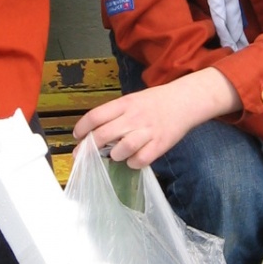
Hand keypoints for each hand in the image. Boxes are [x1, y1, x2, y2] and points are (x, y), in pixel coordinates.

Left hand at [72, 67, 240, 167]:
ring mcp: (147, 132)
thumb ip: (116, 114)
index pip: (96, 116)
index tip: (77, 136)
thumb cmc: (156, 102)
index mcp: (125, 104)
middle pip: (103, 135)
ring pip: (122, 149)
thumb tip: (95, 133)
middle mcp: (134, 117)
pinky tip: (133, 160)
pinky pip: (141, 160)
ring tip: (116, 155)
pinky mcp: (160, 145)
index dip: (82, 128)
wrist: (185, 101)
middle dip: (90, 148)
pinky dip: (133, 163)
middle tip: (85, 155)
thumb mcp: (133, 100)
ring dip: (114, 155)